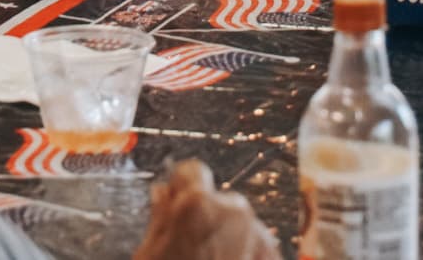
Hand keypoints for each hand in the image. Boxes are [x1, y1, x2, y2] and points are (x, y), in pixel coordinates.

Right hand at [133, 159, 279, 259]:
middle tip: (188, 250)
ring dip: (228, 240)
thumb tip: (163, 196)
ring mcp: (259, 236)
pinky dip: (246, 257)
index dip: (181, 186)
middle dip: (207, 219)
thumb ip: (160, 220)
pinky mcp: (273, 256)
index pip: (191, 171)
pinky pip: (257, 247)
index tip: (175, 199)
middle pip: (219, 202)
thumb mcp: (149, 255)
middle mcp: (234, 212)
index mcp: (197, 205)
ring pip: (241, 226)